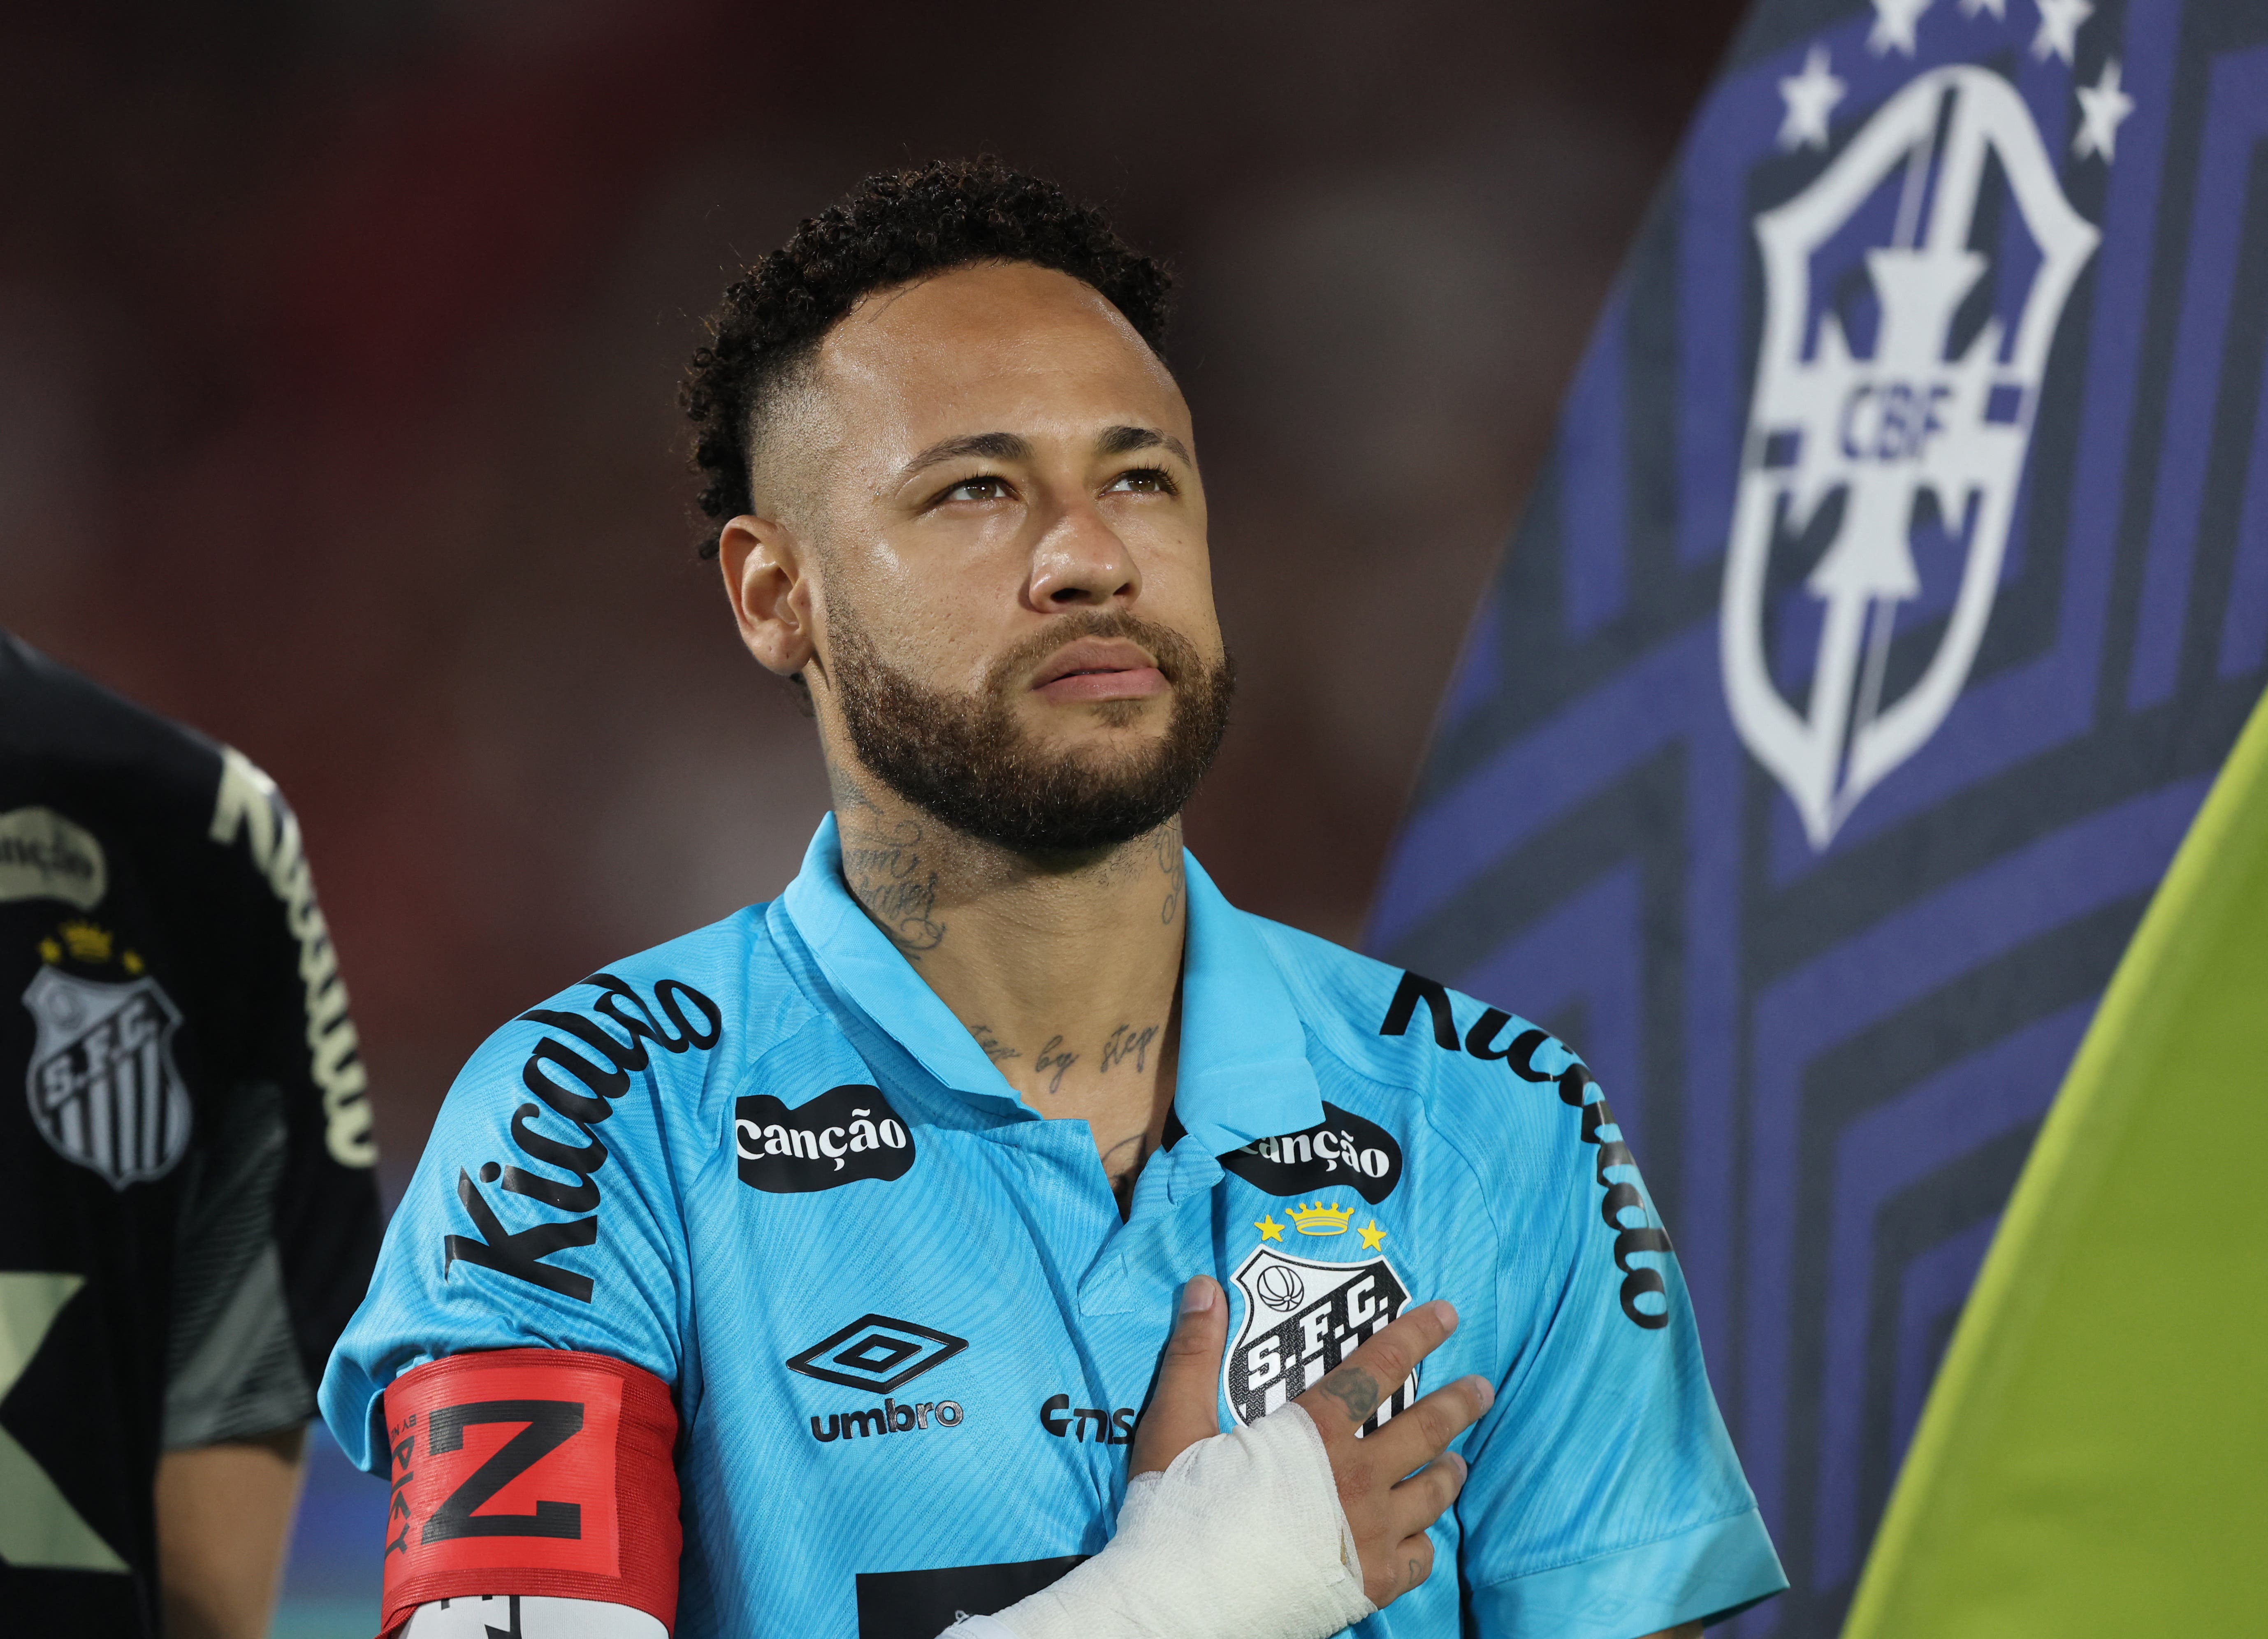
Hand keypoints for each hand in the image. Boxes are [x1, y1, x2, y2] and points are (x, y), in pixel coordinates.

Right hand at [1131, 1278, 1493, 1610]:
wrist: (1179, 1606)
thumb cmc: (1175, 1512)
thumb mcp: (1174, 1424)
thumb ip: (1193, 1353)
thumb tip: (1204, 1284)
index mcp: (1314, 1433)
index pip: (1378, 1369)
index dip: (1415, 1336)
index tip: (1447, 1315)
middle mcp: (1356, 1478)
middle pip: (1425, 1430)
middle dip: (1459, 1404)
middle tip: (1481, 1389)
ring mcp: (1369, 1535)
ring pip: (1431, 1494)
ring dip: (1449, 1470)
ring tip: (1458, 1461)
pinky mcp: (1370, 1584)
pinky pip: (1419, 1557)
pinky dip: (1424, 1540)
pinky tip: (1420, 1534)